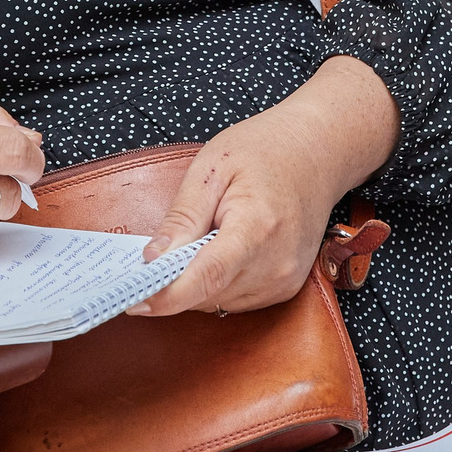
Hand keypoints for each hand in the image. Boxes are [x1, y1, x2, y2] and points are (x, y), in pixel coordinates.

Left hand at [130, 57, 396, 317]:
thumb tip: (152, 260)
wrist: (317, 152)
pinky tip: (217, 250)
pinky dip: (216, 283)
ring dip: (195, 283)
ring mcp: (285, 279)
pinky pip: (236, 298)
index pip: (207, 277)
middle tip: (152, 258)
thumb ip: (182, 218)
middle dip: (174, 283)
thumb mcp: (211, 168)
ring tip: (196, 240)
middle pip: (208, 294)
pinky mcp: (287, 287)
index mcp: (257, 226)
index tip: (134, 302)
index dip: (168, 295)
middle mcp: (276, 262)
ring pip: (219, 301)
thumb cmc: (264, 150)